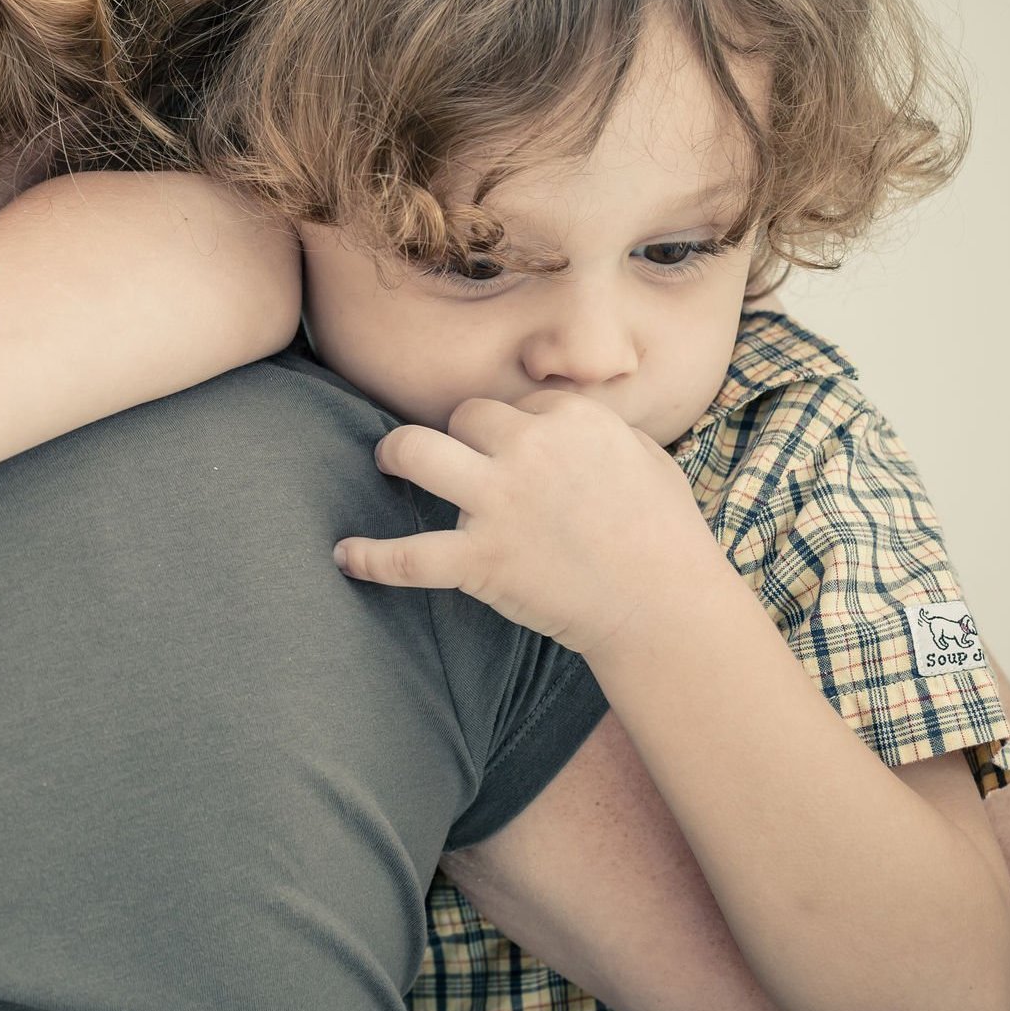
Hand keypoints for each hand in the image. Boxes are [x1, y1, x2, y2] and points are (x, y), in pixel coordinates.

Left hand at [333, 390, 723, 657]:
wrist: (664, 605)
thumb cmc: (665, 532)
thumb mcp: (645, 455)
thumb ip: (598, 429)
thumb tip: (566, 419)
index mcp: (570, 418)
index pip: (515, 405)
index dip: (512, 430)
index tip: (518, 456)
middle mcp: (527, 448)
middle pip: (463, 417)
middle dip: (461, 437)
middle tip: (458, 461)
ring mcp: (498, 502)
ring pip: (414, 452)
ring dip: (394, 454)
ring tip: (386, 463)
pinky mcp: (480, 559)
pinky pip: (407, 556)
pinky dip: (370, 558)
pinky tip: (343, 556)